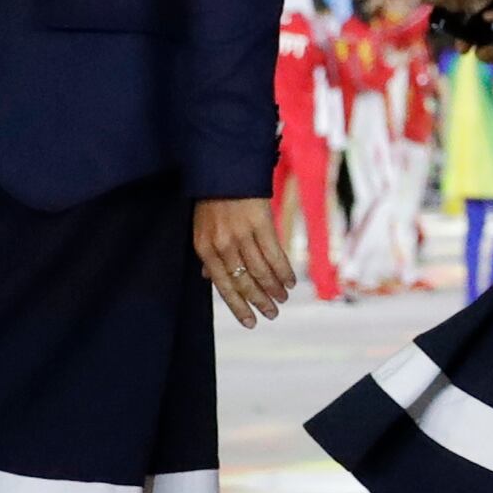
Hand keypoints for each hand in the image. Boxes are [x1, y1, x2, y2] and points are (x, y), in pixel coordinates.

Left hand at [196, 196, 295, 326]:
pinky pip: (274, 253)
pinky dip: (283, 270)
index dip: (239, 306)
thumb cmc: (212, 201)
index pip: (223, 286)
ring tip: (283, 299)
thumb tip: (207, 278)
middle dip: (259, 301)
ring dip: (273, 288)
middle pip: (244, 281)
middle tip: (272, 314)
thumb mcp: (202, 229)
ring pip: (260, 270)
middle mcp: (222, 244)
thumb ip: (207, 254)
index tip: (251, 322)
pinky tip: (290, 281)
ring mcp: (242, 234)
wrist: (225, 170)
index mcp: (205, 248)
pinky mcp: (261, 222)